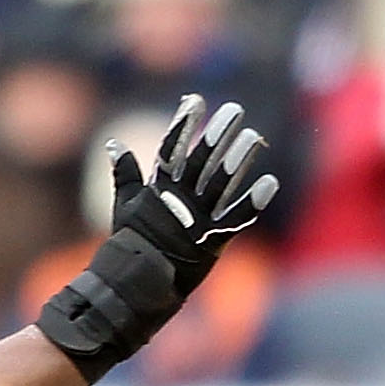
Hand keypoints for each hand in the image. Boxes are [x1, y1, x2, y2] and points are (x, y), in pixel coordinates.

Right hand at [38, 94, 277, 380]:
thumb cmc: (132, 242)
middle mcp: (178, 199)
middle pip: (202, 159)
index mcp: (158, 188)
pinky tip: (270, 182)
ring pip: (222, 183)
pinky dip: (254, 201)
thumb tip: (113, 143)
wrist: (136, 285)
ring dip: (240, 159)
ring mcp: (196, 219)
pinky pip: (237, 218)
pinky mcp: (213, 240)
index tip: (195, 100)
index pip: (171, 148)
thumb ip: (125, 174)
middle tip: (235, 110)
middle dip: (218, 133)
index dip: (183, 124)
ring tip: (256, 137)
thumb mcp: (124, 205)